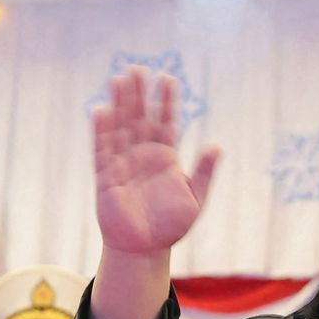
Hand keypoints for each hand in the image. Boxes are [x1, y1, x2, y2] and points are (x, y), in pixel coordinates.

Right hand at [92, 66, 220, 256]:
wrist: (144, 249)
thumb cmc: (170, 227)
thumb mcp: (196, 199)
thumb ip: (204, 173)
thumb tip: (217, 146)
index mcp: (165, 159)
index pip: (166, 123)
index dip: (166, 102)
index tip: (168, 80)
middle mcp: (143, 156)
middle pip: (140, 118)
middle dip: (139, 94)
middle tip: (138, 69)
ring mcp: (123, 164)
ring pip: (120, 127)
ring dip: (120, 104)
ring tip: (119, 79)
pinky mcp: (106, 177)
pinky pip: (102, 150)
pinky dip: (102, 131)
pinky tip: (102, 110)